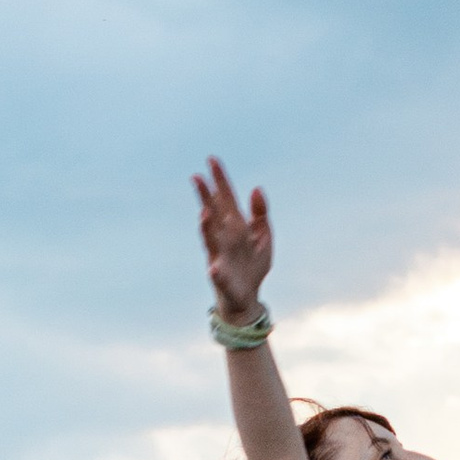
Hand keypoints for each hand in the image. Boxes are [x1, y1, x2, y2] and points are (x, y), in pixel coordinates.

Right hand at [196, 158, 274, 321]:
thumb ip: (260, 214)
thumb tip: (257, 188)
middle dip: (206, 197)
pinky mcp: (223, 280)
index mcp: (235, 227)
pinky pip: (218, 276)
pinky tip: (213, 268)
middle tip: (197, 177)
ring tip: (203, 213)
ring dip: (206, 228)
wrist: (247, 299)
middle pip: (214, 215)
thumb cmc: (253, 265)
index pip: (226, 199)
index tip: (212, 160)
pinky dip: (216, 273)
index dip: (220, 180)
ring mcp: (220, 258)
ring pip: (210, 241)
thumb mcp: (262, 236)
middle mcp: (224, 239)